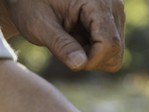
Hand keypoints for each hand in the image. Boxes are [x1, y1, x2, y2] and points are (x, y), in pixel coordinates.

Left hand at [0, 0, 124, 70]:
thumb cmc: (29, 4)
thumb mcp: (38, 24)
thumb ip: (60, 44)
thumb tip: (80, 65)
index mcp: (97, 2)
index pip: (110, 43)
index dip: (92, 60)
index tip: (69, 60)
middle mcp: (113, 7)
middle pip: (115, 50)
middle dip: (91, 59)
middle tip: (65, 49)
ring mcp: (116, 14)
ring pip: (116, 53)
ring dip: (92, 56)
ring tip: (70, 40)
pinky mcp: (114, 21)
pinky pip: (112, 49)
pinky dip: (94, 51)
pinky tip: (77, 38)